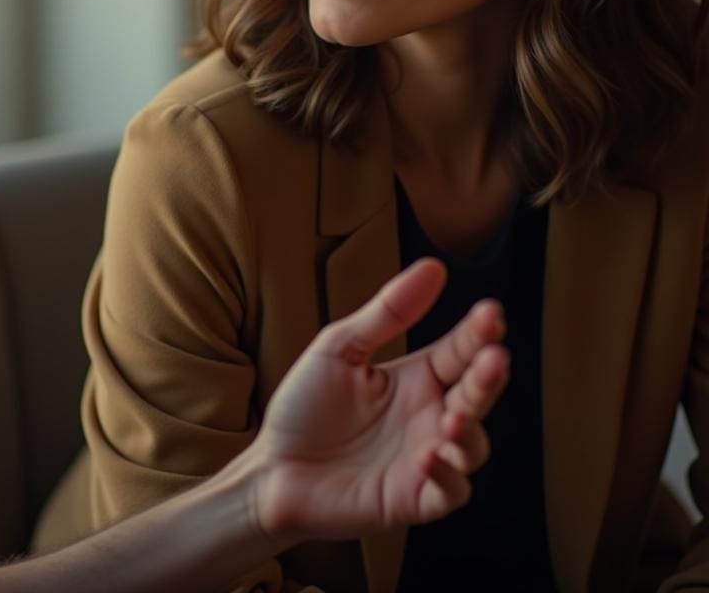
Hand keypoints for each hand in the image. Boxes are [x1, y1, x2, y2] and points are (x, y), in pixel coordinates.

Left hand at [248, 257, 507, 542]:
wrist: (271, 468)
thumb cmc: (305, 406)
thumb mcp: (341, 348)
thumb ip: (388, 312)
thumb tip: (434, 267)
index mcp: (416, 378)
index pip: (458, 351)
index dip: (478, 333)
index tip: (491, 313)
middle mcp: (428, 417)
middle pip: (476, 395)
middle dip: (489, 377)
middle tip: (494, 358)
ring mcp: (425, 460)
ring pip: (474, 447)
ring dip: (472, 432)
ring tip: (454, 416)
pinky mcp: (412, 499)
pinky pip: (451, 493)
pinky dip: (448, 477)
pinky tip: (429, 457)